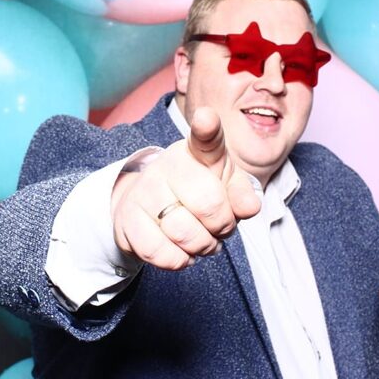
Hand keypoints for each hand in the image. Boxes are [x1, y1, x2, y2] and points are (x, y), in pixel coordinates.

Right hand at [111, 107, 260, 269]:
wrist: (149, 207)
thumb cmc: (197, 191)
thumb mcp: (225, 185)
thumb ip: (242, 193)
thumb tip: (250, 207)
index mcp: (198, 151)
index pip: (206, 138)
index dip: (206, 127)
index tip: (206, 118)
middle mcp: (169, 164)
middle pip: (208, 204)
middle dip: (223, 226)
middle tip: (221, 228)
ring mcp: (145, 190)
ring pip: (184, 233)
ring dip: (203, 246)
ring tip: (203, 241)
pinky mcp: (128, 219)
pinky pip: (160, 252)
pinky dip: (178, 260)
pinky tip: (181, 251)